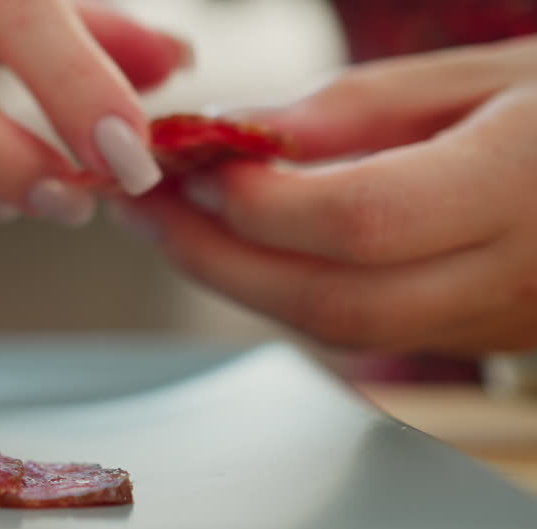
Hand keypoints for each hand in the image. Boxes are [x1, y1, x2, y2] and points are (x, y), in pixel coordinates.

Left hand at [117, 37, 536, 352]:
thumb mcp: (495, 74)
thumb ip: (361, 111)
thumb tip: (237, 134)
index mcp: (526, 186)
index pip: (366, 220)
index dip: (265, 200)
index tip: (196, 161)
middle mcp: (515, 275)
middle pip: (333, 302)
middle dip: (217, 258)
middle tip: (143, 207)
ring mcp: (498, 322)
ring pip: (338, 332)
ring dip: (236, 280)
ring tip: (170, 224)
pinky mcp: (478, 340)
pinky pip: (360, 332)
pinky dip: (283, 292)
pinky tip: (239, 248)